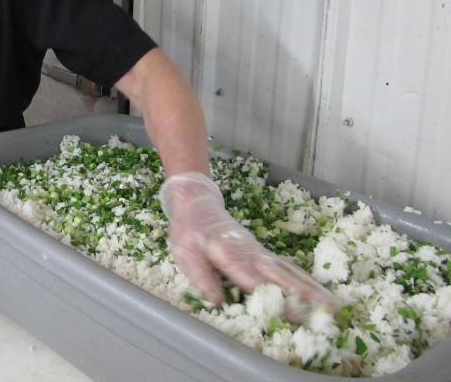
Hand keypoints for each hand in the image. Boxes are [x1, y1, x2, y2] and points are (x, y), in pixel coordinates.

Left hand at [160, 172, 337, 308]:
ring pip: (289, 271)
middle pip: (280, 275)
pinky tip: (319, 293)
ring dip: (311, 288)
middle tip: (328, 312)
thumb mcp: (185, 254)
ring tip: (333, 306)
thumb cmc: (189, 231)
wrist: (196, 203)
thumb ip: (202, 278)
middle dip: (304, 294)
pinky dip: (305, 280)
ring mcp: (260, 252)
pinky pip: (287, 268)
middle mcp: (251, 253)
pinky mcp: (263, 253)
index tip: (294, 314)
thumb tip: (220, 305)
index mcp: (229, 254)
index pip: (255, 282)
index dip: (274, 299)